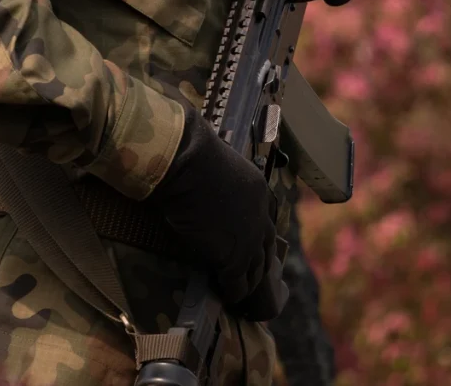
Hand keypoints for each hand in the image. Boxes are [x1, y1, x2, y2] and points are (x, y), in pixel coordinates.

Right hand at [147, 105, 287, 320]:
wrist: (185, 160)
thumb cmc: (190, 154)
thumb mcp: (214, 166)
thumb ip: (216, 181)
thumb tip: (197, 181)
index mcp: (258, 191)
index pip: (264, 221)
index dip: (257, 238)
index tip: (251, 248)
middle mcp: (260, 216)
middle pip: (265, 250)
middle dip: (259, 267)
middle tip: (250, 278)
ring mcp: (249, 238)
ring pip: (254, 271)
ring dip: (246, 284)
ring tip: (238, 294)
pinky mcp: (232, 256)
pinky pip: (236, 283)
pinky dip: (231, 293)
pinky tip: (224, 297)